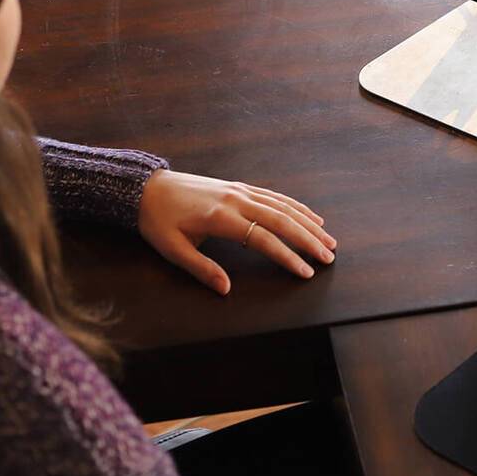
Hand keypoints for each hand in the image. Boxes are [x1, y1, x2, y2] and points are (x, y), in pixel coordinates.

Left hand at [136, 170, 336, 294]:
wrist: (147, 188)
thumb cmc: (158, 220)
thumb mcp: (173, 249)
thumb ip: (202, 269)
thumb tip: (226, 289)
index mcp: (220, 217)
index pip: (263, 238)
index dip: (287, 256)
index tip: (305, 272)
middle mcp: (236, 200)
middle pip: (281, 219)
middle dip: (308, 239)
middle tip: (329, 257)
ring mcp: (239, 190)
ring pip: (282, 206)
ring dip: (308, 222)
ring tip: (328, 239)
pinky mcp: (239, 186)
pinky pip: (273, 196)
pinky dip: (295, 206)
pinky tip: (310, 216)